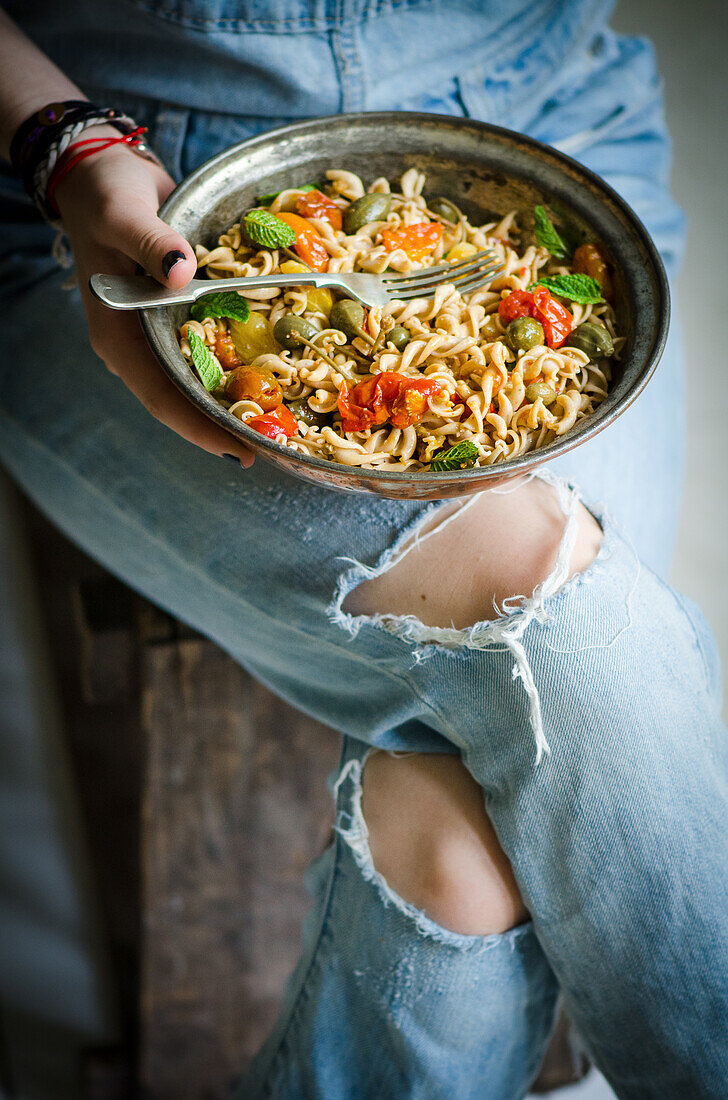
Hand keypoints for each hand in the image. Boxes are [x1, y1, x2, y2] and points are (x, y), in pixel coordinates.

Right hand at [54, 137, 252, 465]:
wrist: (104, 173)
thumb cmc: (105, 195)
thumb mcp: (122, 214)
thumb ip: (152, 243)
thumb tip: (180, 273)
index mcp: (119, 335)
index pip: (160, 396)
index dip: (199, 425)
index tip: (237, 449)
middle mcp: (140, 343)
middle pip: (185, 400)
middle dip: (226, 425)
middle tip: (273, 445)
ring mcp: (160, 333)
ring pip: (200, 381)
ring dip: (236, 401)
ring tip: (280, 423)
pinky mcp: (180, 317)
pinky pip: (211, 350)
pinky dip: (239, 364)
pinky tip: (273, 374)